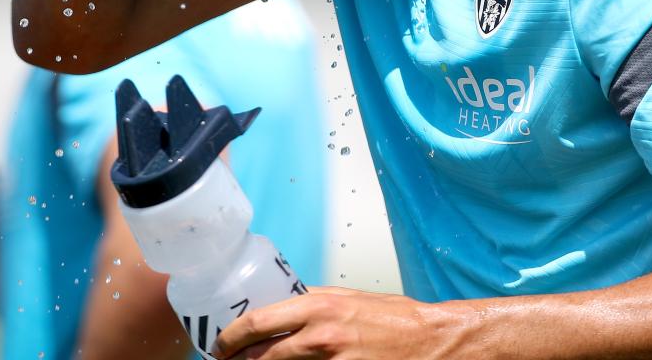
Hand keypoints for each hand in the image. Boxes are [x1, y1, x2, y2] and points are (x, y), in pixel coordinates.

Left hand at [213, 287, 458, 359]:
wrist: (430, 340)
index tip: (221, 342)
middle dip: (237, 359)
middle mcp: (321, 334)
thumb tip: (282, 300)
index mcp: (319, 306)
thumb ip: (313, 299)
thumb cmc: (393, 317)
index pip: (260, 321)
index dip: (233, 335)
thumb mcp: (348, 297)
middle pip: (262, 351)